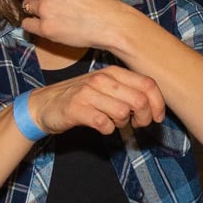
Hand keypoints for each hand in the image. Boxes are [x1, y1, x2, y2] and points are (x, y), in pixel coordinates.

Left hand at [15, 0, 146, 57]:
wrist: (110, 23)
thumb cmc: (98, 2)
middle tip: (38, 0)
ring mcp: (44, 9)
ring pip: (25, 6)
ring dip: (33, 10)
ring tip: (48, 14)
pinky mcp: (45, 28)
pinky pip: (26, 24)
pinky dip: (33, 25)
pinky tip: (45, 24)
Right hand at [26, 65, 165, 137]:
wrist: (44, 105)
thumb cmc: (80, 98)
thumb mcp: (106, 88)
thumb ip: (128, 93)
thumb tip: (154, 107)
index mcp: (113, 72)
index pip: (148, 84)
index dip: (158, 104)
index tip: (157, 118)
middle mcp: (102, 79)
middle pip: (139, 100)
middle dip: (144, 118)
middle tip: (137, 124)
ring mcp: (88, 92)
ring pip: (123, 112)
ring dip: (123, 123)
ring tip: (115, 122)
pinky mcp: (76, 109)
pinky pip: (104, 123)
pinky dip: (107, 129)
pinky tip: (102, 127)